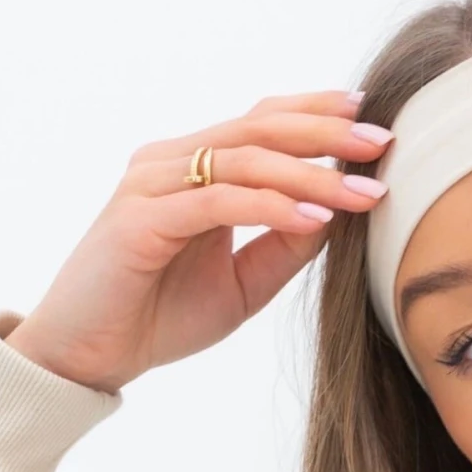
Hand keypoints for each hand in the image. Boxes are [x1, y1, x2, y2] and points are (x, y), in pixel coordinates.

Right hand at [3, 90, 392, 392]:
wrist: (88, 356)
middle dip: (326, 134)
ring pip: (242, 161)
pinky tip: (315, 222)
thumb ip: (284, 247)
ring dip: (310, 176)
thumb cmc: (159, 316)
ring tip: (363, 193)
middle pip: (258, 129)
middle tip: (382, 142)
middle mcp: (170, 163)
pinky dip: (270, 209)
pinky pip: (216, 204)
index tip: (373, 125)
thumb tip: (338, 216)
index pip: (260, 124)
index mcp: (193, 169)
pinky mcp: (139, 221)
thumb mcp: (243, 283)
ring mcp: (151, 186)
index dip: (316, 116)